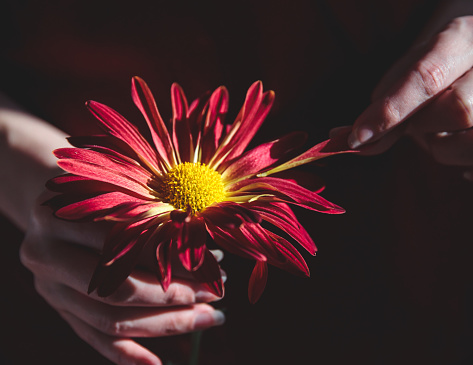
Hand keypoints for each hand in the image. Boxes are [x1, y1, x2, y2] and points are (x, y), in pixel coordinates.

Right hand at [20, 193, 224, 364]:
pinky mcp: (59, 308)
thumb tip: (208, 253)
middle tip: (217, 292)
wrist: (50, 202)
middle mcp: (47, 256)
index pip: (126, 248)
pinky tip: (157, 364)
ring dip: (167, 325)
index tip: (214, 263)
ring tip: (209, 316)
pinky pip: (93, 338)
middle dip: (176, 297)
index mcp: (60, 218)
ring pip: (111, 322)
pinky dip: (127, 355)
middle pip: (119, 291)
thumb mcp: (118, 186)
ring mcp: (50, 288)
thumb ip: (151, 214)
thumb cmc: (94, 186)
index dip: (172, 260)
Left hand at [339, 16, 472, 178]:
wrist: (467, 63)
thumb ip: (384, 106)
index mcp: (462, 39)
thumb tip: (356, 142)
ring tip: (441, 128)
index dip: (391, 111)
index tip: (359, 136)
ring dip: (443, 144)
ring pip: (470, 140)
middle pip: (457, 109)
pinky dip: (461, 162)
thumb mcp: (406, 74)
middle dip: (424, 125)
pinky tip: (457, 143)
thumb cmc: (433, 70)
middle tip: (418, 121)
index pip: (428, 77)